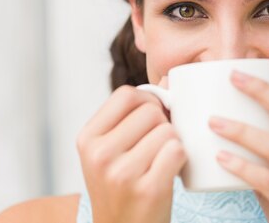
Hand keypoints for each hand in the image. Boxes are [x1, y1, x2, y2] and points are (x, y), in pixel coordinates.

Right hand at [77, 79, 185, 222]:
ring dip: (172, 143)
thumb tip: (170, 79)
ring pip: (168, 130)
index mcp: (88, 138)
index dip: (147, 101)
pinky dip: (180, 159)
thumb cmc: (122, 186)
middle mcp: (100, 154)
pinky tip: (168, 172)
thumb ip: (132, 115)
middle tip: (155, 146)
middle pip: (151, 111)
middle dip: (161, 124)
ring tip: (159, 162)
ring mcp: (122, 173)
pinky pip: (178, 150)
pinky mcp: (148, 188)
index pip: (126, 94)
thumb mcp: (110, 151)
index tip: (149, 119)